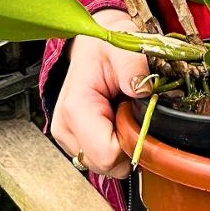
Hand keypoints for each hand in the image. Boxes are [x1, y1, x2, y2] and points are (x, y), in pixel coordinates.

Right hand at [50, 8, 150, 178]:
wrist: (93, 44)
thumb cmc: (106, 45)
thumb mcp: (123, 46)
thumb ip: (133, 67)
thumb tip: (143, 91)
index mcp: (75, 108)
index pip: (107, 154)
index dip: (133, 142)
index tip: (141, 116)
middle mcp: (66, 129)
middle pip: (108, 166)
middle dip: (130, 144)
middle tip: (134, 111)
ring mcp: (69, 137)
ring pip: (107, 166)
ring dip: (124, 144)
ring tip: (125, 112)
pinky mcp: (76, 141)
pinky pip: (104, 158)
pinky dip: (117, 143)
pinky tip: (118, 119)